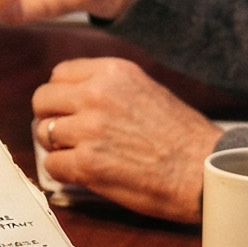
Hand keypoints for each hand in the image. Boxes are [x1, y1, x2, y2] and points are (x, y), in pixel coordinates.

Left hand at [31, 57, 219, 221]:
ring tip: (78, 155)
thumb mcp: (146, 90)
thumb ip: (110, 89)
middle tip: (66, 135)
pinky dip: (63, 172)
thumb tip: (76, 98)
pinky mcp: (87, 163)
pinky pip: (51, 165)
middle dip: (51, 118)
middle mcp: (96, 94)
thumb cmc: (183, 136)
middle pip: (42, 100)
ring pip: (43, 133)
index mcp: (112, 72)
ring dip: (57, 147)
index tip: (68, 109)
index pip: (60, 74)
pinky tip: (83, 174)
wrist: (204, 170)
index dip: (60, 95)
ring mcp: (89, 129)